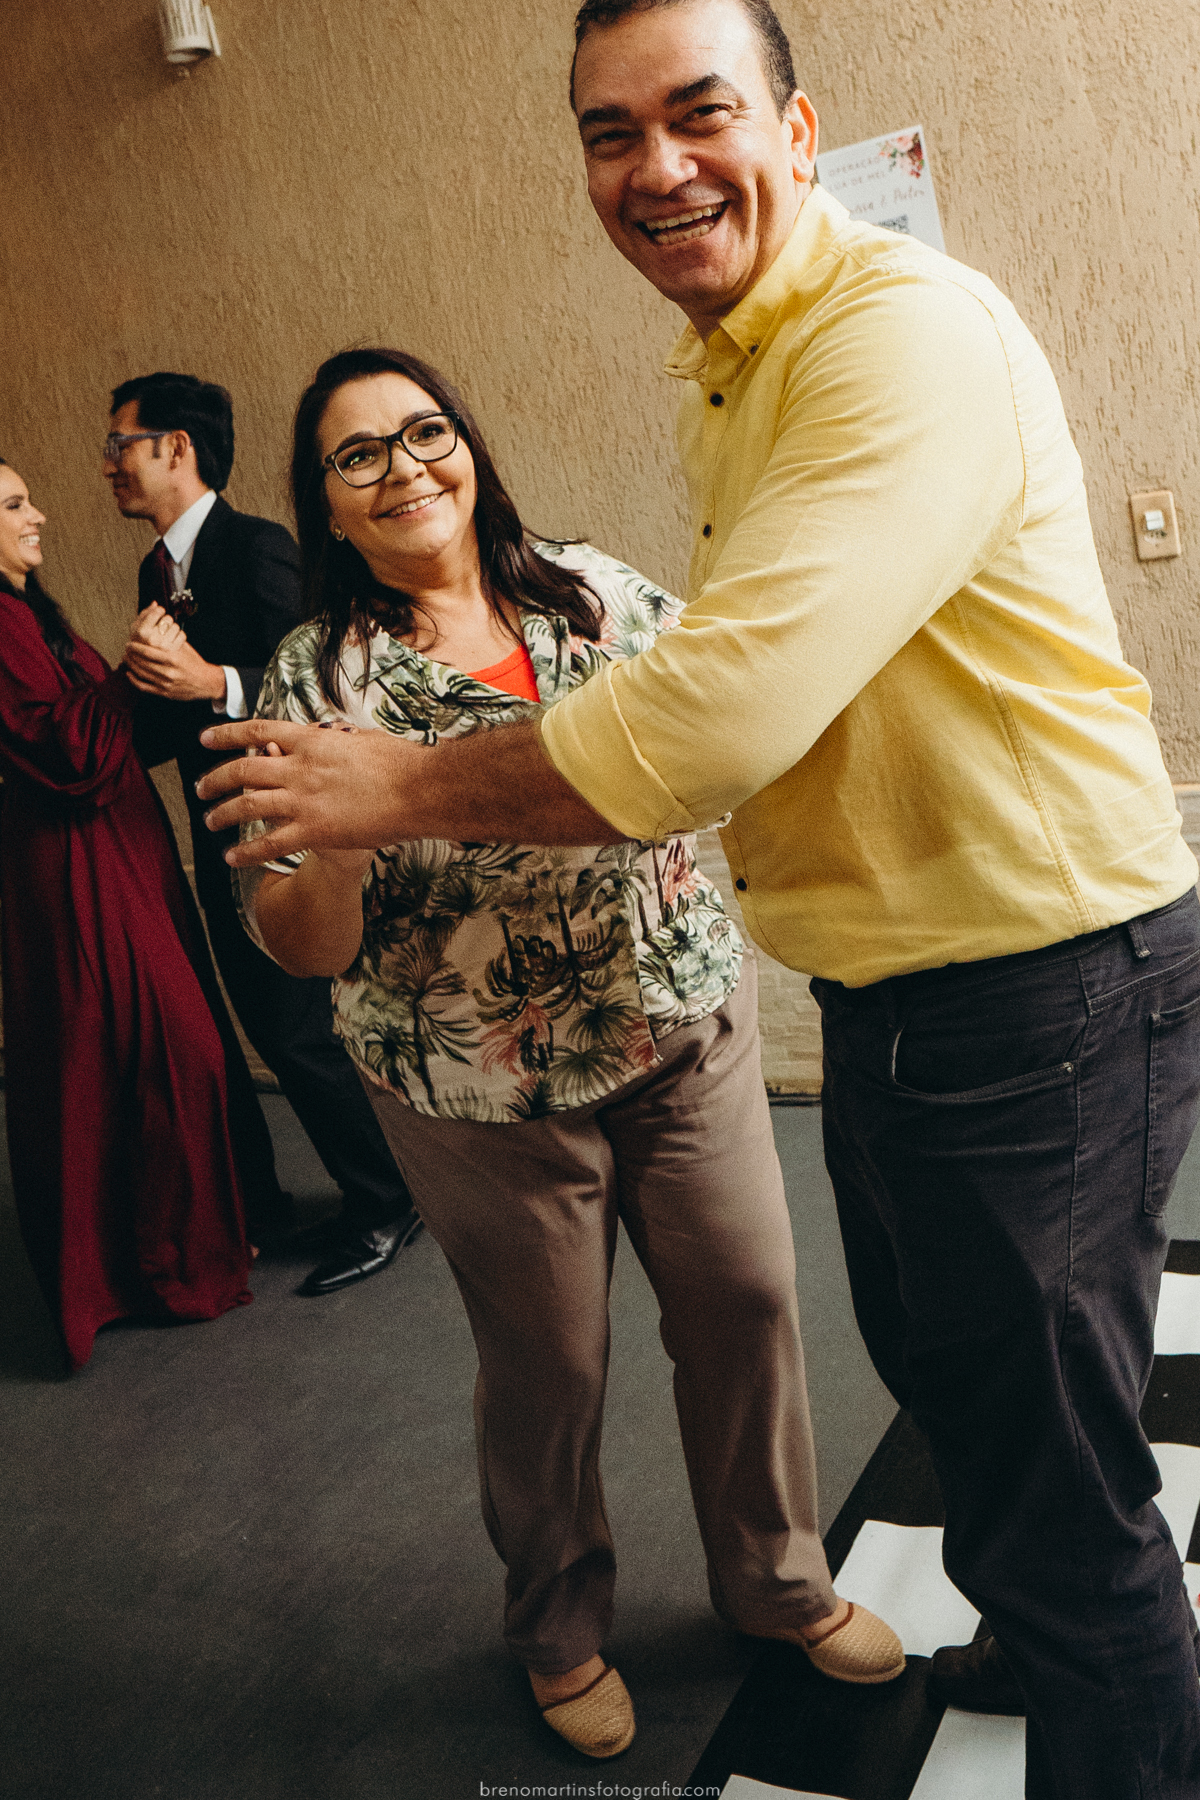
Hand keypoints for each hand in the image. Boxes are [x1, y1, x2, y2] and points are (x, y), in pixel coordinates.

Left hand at [124, 626, 227, 702]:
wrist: (207, 682)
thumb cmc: (194, 662)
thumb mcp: (184, 648)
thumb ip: (168, 641)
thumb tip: (152, 629)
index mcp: (173, 658)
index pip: (147, 651)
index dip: (135, 647)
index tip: (129, 643)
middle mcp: (168, 672)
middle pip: (142, 662)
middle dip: (130, 655)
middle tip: (126, 650)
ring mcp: (166, 684)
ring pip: (141, 674)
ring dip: (130, 665)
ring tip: (126, 658)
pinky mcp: (164, 693)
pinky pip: (144, 687)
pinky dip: (134, 680)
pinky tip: (129, 673)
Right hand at [126, 602, 186, 649]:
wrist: (155, 666)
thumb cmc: (144, 646)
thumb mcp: (138, 630)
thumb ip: (144, 615)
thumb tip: (155, 603)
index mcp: (140, 633)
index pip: (155, 612)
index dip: (159, 611)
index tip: (159, 612)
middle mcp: (151, 639)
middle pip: (167, 618)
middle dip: (167, 621)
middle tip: (163, 628)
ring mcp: (162, 646)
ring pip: (175, 626)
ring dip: (173, 629)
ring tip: (168, 636)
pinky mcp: (173, 651)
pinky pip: (182, 634)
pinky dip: (180, 636)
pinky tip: (174, 642)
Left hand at [197, 718, 423, 863]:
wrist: (420, 790)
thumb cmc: (402, 763)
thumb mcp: (362, 739)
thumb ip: (336, 741)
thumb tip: (327, 737)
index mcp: (312, 740)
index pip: (258, 732)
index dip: (226, 735)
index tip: (206, 739)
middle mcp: (300, 767)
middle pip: (243, 770)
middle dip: (215, 779)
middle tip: (201, 788)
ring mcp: (304, 799)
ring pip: (247, 805)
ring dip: (222, 813)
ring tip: (209, 820)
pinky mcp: (314, 830)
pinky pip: (270, 842)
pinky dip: (246, 851)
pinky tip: (231, 857)